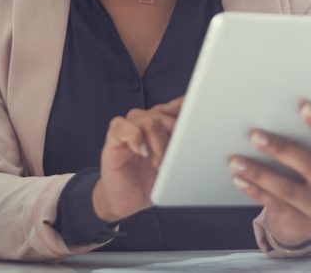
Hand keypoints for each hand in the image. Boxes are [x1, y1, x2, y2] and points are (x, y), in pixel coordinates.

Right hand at [92, 96, 183, 222]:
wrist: (124, 201)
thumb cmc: (147, 182)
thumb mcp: (172, 166)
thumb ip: (183, 148)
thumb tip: (197, 137)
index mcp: (159, 126)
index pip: (172, 108)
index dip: (184, 110)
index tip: (195, 116)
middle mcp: (143, 123)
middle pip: (163, 114)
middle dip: (174, 136)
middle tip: (174, 158)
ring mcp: (128, 129)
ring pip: (148, 120)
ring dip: (158, 142)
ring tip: (157, 163)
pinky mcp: (113, 139)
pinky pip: (121, 126)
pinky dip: (135, 138)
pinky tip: (141, 152)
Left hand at [228, 100, 310, 247]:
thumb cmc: (310, 178)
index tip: (303, 106)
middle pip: (308, 165)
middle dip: (280, 149)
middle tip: (254, 135)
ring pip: (287, 188)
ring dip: (258, 173)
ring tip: (235, 160)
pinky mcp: (299, 223)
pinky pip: (274, 205)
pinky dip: (255, 190)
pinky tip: (238, 179)